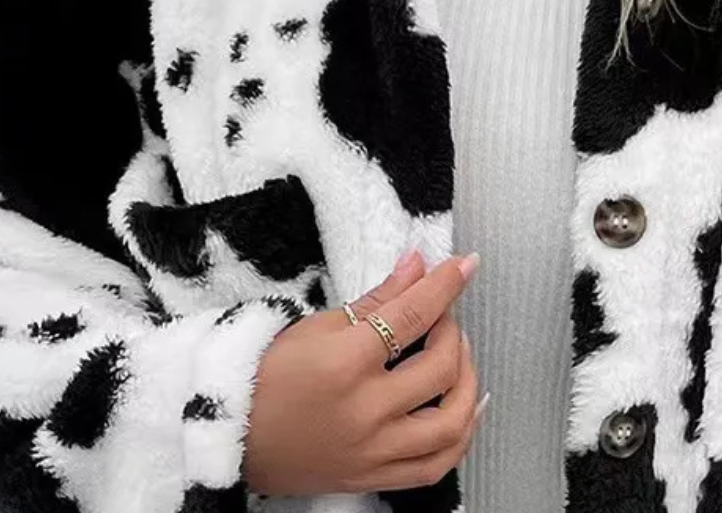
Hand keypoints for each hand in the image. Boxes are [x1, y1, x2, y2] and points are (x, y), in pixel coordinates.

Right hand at [242, 250, 484, 495]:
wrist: (230, 437)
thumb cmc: (266, 376)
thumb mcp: (317, 326)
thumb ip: (377, 298)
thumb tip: (417, 266)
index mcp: (344, 365)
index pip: (412, 315)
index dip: (445, 285)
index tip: (464, 265)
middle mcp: (364, 412)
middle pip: (439, 367)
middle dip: (453, 330)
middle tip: (443, 313)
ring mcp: (372, 452)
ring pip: (450, 423)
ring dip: (467, 382)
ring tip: (456, 357)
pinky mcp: (373, 478)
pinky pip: (436, 466)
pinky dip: (459, 435)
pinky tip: (463, 407)